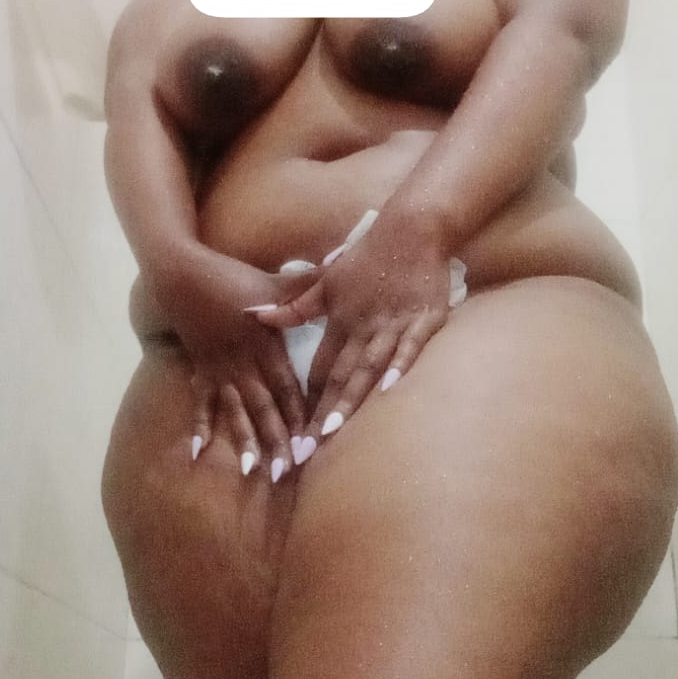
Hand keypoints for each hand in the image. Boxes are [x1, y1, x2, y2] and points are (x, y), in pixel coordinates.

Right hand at [153, 245, 320, 478]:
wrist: (179, 275)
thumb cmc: (231, 276)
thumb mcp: (274, 278)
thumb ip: (307, 282)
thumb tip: (341, 262)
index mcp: (265, 344)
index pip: (287, 386)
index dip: (299, 413)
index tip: (310, 439)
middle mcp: (243, 363)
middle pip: (264, 407)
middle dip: (276, 440)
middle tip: (286, 471)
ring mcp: (220, 369)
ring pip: (236, 411)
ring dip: (244, 440)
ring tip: (253, 470)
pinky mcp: (202, 370)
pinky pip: (202, 402)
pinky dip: (201, 425)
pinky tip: (200, 451)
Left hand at [251, 211, 451, 446]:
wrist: (413, 228)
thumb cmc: (370, 256)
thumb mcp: (327, 281)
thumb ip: (295, 306)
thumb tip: (253, 315)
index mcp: (340, 322)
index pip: (319, 370)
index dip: (306, 403)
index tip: (294, 436)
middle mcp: (363, 328)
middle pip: (340, 378)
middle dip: (322, 415)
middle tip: (305, 450)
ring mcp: (394, 325)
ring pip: (368, 368)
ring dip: (350, 399)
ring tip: (334, 429)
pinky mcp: (424, 320)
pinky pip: (410, 346)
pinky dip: (399, 365)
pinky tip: (388, 389)